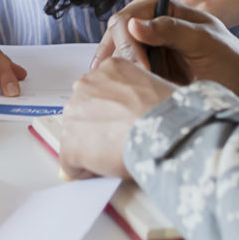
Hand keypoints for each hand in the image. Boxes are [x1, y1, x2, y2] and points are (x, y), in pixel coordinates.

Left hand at [59, 59, 179, 178]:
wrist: (161, 129)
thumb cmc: (169, 112)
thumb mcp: (156, 87)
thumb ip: (140, 93)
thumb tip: (141, 110)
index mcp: (109, 69)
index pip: (102, 90)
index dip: (113, 112)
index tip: (123, 123)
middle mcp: (85, 85)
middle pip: (85, 112)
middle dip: (99, 128)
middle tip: (121, 140)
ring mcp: (73, 114)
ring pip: (76, 137)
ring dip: (92, 148)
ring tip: (117, 154)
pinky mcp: (69, 145)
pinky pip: (72, 163)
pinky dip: (86, 170)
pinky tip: (107, 170)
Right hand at [98, 2, 238, 100]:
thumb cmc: (230, 56)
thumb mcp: (203, 39)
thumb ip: (171, 30)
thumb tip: (135, 25)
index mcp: (164, 10)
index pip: (129, 16)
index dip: (128, 39)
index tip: (142, 63)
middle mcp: (152, 27)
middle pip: (118, 35)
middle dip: (122, 56)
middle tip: (139, 78)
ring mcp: (149, 50)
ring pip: (118, 56)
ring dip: (121, 71)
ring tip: (131, 87)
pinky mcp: (150, 71)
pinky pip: (128, 74)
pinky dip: (127, 82)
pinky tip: (129, 93)